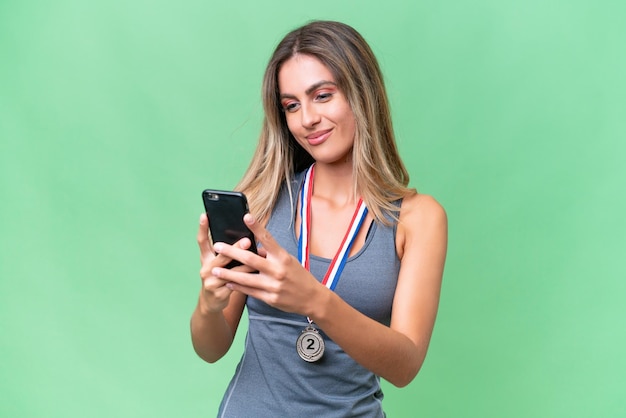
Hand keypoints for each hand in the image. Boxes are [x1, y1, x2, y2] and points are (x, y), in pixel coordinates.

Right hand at [196, 213, 254, 314]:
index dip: (203, 228)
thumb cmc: (219, 277)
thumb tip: (245, 236)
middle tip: (247, 240)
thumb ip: (227, 252)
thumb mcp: (219, 263)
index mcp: (205, 258)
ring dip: (246, 263)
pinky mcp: (219, 293)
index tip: (205, 215)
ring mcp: (211, 281)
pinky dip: (248, 277)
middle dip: (234, 248)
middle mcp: (205, 268)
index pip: (202, 241)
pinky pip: (237, 284)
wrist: (212, 302)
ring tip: (258, 255)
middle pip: (220, 255)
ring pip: (231, 271)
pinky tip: (258, 273)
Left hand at [211, 213, 325, 316]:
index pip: (268, 239)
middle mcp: (278, 270)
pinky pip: (250, 291)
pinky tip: (227, 282)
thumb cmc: (299, 276)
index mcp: (283, 257)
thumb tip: (254, 247)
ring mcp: (273, 286)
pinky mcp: (270, 298)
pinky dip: (237, 287)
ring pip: (246, 278)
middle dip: (232, 252)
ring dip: (228, 273)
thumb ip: (271, 254)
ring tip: (214, 269)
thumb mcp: (289, 261)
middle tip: (217, 246)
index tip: (246, 216)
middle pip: (250, 259)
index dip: (256, 227)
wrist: (311, 298)